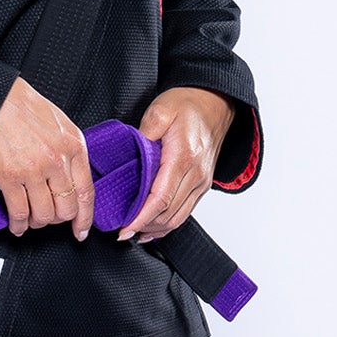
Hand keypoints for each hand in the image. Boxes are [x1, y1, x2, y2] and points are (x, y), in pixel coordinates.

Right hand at [0, 77, 96, 238]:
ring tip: (30, 219)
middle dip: (58, 220)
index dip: (84, 217)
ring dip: (37, 222)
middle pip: (66, 209)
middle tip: (49, 218)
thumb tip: (71, 177)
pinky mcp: (9, 177)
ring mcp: (33, 171)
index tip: (81, 230)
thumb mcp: (59, 123)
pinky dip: (18, 225)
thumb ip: (69, 151)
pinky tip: (16, 225)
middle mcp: (57, 161)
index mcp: (73, 146)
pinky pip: (19, 212)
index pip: (86, 192)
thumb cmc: (22, 106)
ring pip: (44, 215)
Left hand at [117, 87, 238, 242]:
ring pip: (178, 217)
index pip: (160, 198)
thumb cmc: (188, 105)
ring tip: (134, 233)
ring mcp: (201, 182)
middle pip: (168, 213)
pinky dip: (168, 224)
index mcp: (183, 158)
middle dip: (144, 227)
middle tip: (122, 232)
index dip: (140, 217)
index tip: (124, 227)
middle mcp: (195, 174)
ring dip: (156, 229)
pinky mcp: (202, 185)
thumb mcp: (160, 110)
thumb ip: (144, 134)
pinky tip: (153, 228)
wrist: (215, 103)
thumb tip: (131, 158)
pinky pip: (185, 212)